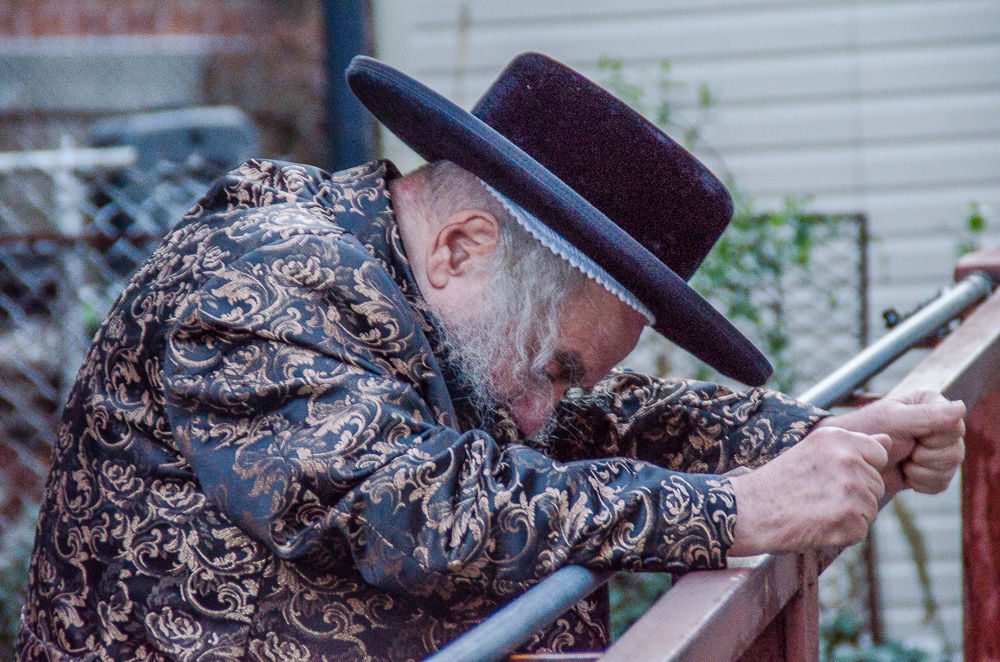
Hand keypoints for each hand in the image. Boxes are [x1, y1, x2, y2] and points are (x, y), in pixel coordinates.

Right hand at [728, 426, 888, 554]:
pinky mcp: (850, 519)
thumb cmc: (776, 483)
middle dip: (854, 495)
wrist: (748, 511)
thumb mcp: (812, 451)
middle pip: (875, 484)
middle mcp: (847, 459)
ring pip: (870, 509)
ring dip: (848, 516)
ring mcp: (850, 490)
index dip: (857, 470)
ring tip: (814, 510)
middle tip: (816, 496)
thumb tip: (888, 441)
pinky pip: (860, 531)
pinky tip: (815, 525)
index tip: (828, 476)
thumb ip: (854, 446)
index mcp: (837, 438)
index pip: (877, 454)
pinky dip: (841, 534)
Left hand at [814, 390, 965, 495]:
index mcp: (931, 404)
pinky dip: (921, 483)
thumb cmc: (865, 431)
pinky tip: (905, 473)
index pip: (955, 428)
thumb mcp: (893, 419)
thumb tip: (961, 407)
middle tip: (904, 451)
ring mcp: (936, 448)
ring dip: (922, 471)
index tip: (910, 437)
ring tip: (902, 461)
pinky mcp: (930, 470)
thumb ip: (927, 415)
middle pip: (956, 452)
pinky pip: (942, 484)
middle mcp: (939, 425)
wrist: (850, 459)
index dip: (934, 439)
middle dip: (926, 458)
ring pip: (950, 469)